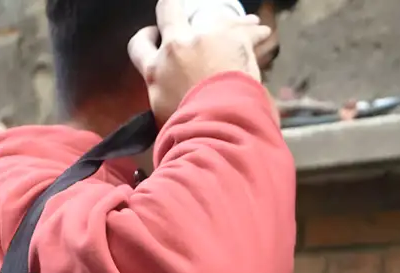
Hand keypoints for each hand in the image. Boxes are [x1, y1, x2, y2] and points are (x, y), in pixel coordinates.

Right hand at [128, 0, 273, 125]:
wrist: (216, 131)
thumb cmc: (187, 134)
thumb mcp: (163, 120)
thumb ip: (163, 101)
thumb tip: (166, 104)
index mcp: (155, 70)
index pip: (139, 45)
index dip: (147, 38)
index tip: (156, 39)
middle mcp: (176, 46)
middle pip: (168, 10)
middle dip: (173, 10)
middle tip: (187, 20)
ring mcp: (205, 38)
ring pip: (213, 16)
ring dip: (224, 24)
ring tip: (238, 27)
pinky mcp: (234, 39)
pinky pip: (247, 29)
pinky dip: (254, 31)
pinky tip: (260, 32)